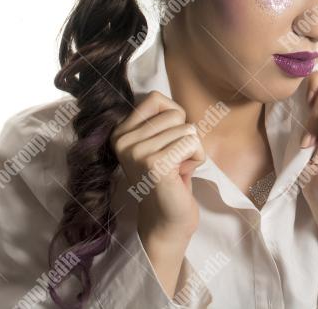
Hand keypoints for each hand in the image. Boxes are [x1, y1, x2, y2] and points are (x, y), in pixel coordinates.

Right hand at [109, 90, 205, 240]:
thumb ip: (161, 120)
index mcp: (121, 132)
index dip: (174, 116)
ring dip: (192, 150)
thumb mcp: (160, 143)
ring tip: (177, 169)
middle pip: (175, 114)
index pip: (156, 98)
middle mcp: (123, 140)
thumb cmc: (170, 178)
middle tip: (174, 161)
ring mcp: (137, 152)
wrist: (167, 221)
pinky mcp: (155, 163)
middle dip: (185, 137)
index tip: (168, 142)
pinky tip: (182, 175)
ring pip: (187, 129)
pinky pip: (192, 143)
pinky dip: (197, 158)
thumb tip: (171, 96)